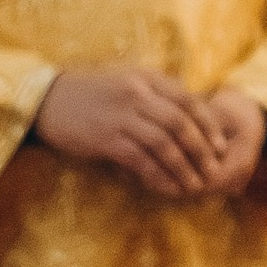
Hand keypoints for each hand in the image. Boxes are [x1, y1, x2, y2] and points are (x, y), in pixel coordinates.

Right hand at [34, 70, 264, 199]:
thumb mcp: (127, 78)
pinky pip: (141, 161)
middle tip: (213, 170)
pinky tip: (169, 188)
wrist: (46, 99)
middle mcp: (137, 94)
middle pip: (181, 124)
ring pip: (164, 145)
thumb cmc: (91, 92)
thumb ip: (157, 90)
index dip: (208, 125)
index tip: (220, 146)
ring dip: (184, 168)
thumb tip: (189, 108)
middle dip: (201, 150)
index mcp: (146, 78)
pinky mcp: (105, 139)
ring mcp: (121, 116)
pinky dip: (159, 176)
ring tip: (195, 186)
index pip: (188, 101)